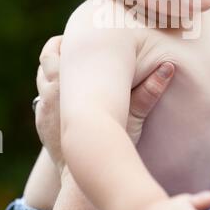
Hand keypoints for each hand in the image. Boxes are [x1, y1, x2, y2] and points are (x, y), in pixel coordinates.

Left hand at [35, 35, 174, 169]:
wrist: (86, 173)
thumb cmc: (111, 142)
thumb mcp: (133, 114)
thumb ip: (150, 90)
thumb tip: (169, 67)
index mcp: (69, 81)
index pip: (55, 49)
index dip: (65, 40)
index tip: (76, 36)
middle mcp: (51, 91)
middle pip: (46, 59)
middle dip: (56, 50)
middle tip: (68, 45)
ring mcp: (43, 106)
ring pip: (41, 78)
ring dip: (52, 70)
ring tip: (67, 67)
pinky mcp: (40, 121)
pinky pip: (40, 99)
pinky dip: (50, 92)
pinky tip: (64, 95)